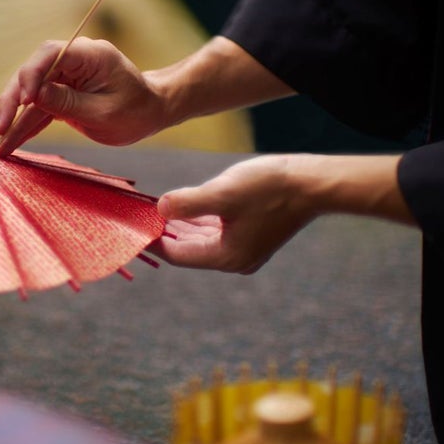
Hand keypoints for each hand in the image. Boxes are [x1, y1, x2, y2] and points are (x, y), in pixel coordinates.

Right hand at [0, 37, 164, 147]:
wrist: (150, 112)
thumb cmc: (135, 110)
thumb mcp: (103, 112)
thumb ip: (67, 102)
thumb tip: (32, 96)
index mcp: (90, 54)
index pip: (50, 54)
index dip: (31, 75)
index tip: (25, 101)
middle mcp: (73, 60)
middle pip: (32, 73)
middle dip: (13, 100)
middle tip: (0, 128)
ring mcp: (65, 76)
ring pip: (31, 94)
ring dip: (14, 119)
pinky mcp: (61, 93)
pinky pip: (39, 108)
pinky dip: (26, 126)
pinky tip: (10, 144)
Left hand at [149, 155, 319, 273]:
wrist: (313, 184)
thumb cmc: (269, 188)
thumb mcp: (223, 194)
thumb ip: (188, 203)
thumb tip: (158, 209)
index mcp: (226, 257)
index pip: (177, 254)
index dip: (152, 240)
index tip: (131, 226)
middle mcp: (234, 259)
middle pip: (187, 249)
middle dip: (163, 233)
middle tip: (137, 216)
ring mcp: (244, 248)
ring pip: (200, 240)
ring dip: (179, 226)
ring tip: (154, 211)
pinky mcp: (251, 234)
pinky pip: (215, 231)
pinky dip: (197, 221)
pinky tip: (183, 208)